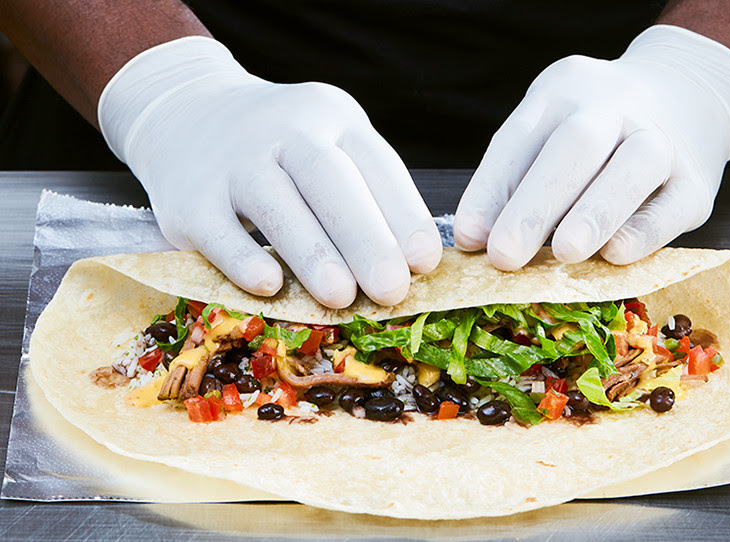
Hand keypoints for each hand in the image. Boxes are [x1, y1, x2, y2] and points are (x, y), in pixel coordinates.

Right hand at [98, 37, 441, 307]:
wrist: (185, 113)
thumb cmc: (280, 151)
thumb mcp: (328, 147)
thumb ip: (366, 196)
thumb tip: (410, 267)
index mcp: (331, 118)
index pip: (376, 164)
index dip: (405, 215)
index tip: (426, 263)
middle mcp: (282, 131)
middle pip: (328, 179)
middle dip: (365, 238)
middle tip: (392, 290)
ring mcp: (231, 162)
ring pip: (275, 204)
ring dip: (312, 253)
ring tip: (342, 297)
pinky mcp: (188, 200)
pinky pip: (218, 231)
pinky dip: (243, 258)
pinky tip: (269, 286)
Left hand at [454, 25, 729, 268]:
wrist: (687, 94)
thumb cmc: (596, 130)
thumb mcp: (548, 130)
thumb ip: (515, 178)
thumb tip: (477, 239)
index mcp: (562, 93)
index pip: (519, 139)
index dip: (491, 190)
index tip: (469, 237)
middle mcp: (614, 106)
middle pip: (575, 147)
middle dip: (535, 205)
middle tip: (504, 255)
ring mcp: (662, 138)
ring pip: (633, 167)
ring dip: (594, 213)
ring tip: (563, 254)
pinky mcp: (697, 181)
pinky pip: (673, 204)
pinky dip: (645, 230)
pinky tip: (616, 254)